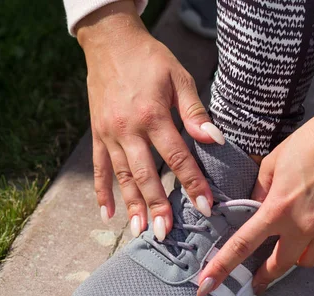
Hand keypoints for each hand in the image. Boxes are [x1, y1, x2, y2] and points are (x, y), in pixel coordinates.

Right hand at [76, 1, 223, 238]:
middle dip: (158, 206)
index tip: (206, 207)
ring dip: (132, 206)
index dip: (193, 184)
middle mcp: (128, 130)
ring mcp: (109, 134)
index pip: (178, 157)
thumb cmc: (150, 59)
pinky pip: (99, 167)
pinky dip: (101, 192)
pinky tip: (107, 214)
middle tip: (168, 234)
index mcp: (153, 116)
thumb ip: (195, 113)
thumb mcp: (179, 78)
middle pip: (146, 175)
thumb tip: (215, 140)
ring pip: (122, 176)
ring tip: (141, 231)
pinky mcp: (97, 134)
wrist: (110, 42)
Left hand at [197, 87, 313, 295]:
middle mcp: (304, 225)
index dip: (223, 267)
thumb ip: (260, 192)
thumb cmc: (310, 142)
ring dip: (295, 258)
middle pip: (280, 266)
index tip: (207, 286)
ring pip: (308, 260)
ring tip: (290, 246)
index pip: (243, 245)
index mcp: (279, 208)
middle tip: (256, 282)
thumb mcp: (273, 163)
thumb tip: (253, 207)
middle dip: (265, 277)